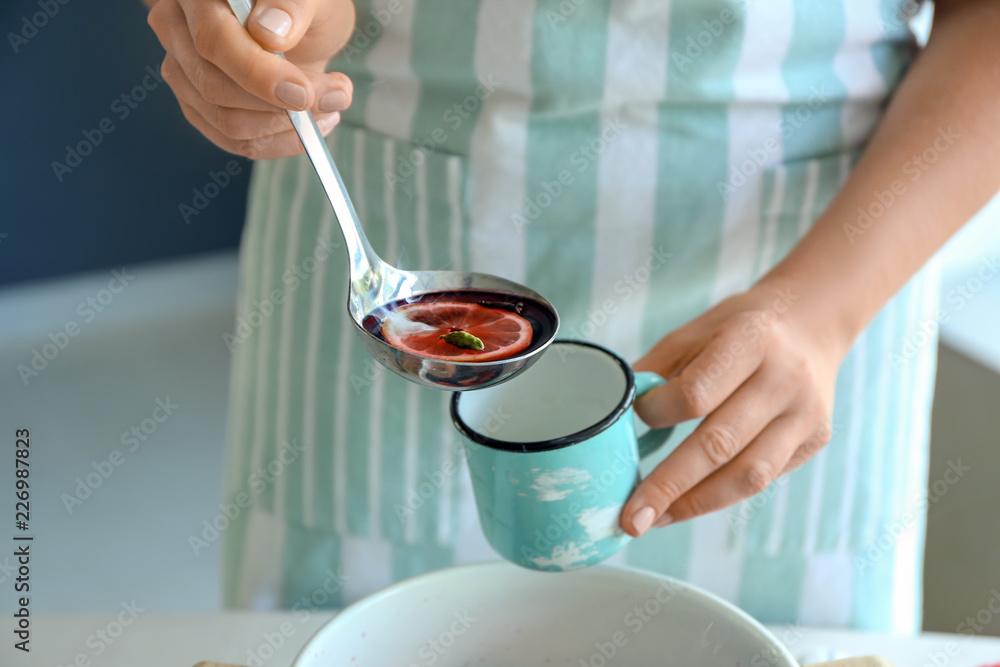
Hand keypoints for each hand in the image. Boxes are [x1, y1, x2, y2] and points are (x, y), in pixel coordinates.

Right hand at [147, 0, 355, 158]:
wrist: (300, 26)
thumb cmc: (303, 5)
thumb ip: (291, 5)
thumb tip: (269, 33)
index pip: (213, 40)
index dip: (258, 73)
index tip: (303, 93)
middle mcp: (177, 29)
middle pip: (214, 87)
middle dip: (281, 105)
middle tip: (338, 96)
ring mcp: (182, 71)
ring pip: (226, 121)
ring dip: (286, 127)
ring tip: (331, 105)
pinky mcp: (198, 106)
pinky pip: (234, 141)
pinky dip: (279, 142)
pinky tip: (311, 125)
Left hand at [620, 280, 848, 535]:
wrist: (812, 323)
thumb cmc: (739, 329)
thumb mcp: (695, 331)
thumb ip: (658, 370)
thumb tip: (615, 414)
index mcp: (750, 340)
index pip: (697, 393)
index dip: (659, 413)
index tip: (637, 417)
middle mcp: (785, 378)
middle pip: (720, 445)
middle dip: (669, 487)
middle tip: (632, 519)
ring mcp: (806, 413)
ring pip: (748, 475)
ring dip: (696, 504)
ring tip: (656, 519)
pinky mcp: (815, 439)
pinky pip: (764, 478)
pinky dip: (723, 494)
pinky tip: (690, 501)